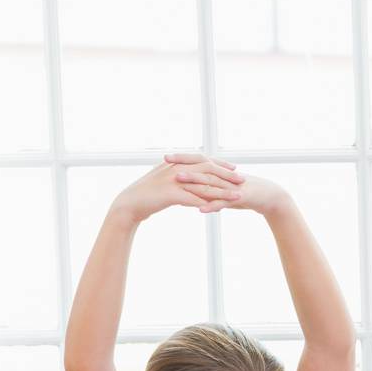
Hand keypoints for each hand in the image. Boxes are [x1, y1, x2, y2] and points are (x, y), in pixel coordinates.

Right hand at [109, 153, 242, 222]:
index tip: (234, 168)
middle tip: (242, 180)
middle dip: (226, 175)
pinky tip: (220, 210)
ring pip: (203, 185)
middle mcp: (176, 169)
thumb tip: (190, 177)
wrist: (129, 204)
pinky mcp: (170, 194)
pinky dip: (207, 204)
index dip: (219, 164)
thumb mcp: (164, 182)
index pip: (202, 160)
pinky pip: (193, 199)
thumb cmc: (147, 196)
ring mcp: (173, 181)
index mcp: (175, 163)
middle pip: (207, 169)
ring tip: (237, 197)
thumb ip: (178, 177)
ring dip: (222, 191)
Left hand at [162, 152, 291, 216]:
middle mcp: (224, 176)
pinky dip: (212, 206)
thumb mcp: (226, 191)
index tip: (165, 157)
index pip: (198, 161)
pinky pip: (223, 202)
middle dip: (183, 165)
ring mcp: (231, 186)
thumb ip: (211, 191)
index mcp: (220, 172)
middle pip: (201, 168)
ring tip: (178, 181)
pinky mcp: (238, 198)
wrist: (269, 197)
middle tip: (165, 162)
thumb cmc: (246, 193)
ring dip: (193, 182)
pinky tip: (200, 209)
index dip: (182, 158)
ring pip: (210, 183)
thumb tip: (195, 193)